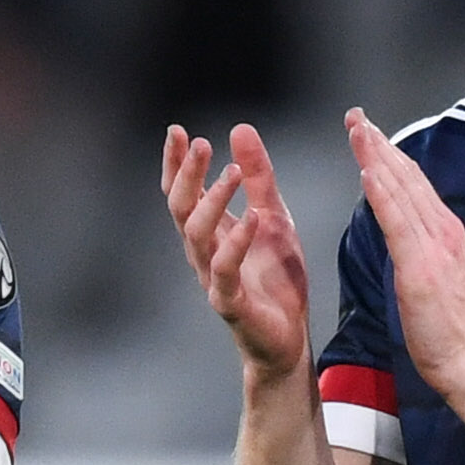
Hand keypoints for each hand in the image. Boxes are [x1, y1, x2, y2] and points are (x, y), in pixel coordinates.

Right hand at [164, 122, 311, 381]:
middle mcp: (202, 252)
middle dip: (187, 174)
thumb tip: (239, 128)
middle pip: (181, 208)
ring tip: (231, 172)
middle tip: (200, 143)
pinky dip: (236, 243)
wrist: (287, 337)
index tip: (177, 131)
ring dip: (211, 201)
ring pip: (196, 235)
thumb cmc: (275, 279)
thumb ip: (258, 177)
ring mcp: (213, 278)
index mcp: (209, 231)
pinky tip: (252, 218)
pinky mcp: (230, 302)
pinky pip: (224, 270)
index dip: (176, 163)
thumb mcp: (273, 215)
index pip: (182, 192)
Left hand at [345, 108, 464, 400]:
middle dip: (379, 144)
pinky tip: (368, 172)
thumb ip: (422, 250)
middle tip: (356, 116)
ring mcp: (434, 246)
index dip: (389, 154)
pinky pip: (398, 223)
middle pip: (407, 176)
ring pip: (401, 190)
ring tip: (357, 129)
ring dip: (377, 156)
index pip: (413, 184)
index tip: (368, 132)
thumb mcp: (436, 278)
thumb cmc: (450, 330)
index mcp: (444, 233)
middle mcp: (442, 231)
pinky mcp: (421, 266)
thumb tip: (404, 233)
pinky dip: (383, 194)